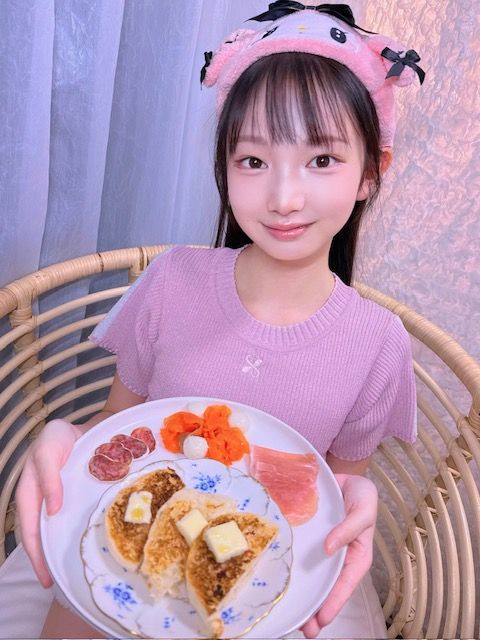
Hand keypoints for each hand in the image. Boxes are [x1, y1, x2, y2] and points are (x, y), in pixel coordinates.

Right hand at [16, 419, 79, 586]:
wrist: (82, 427)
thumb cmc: (59, 437)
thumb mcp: (48, 452)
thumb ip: (49, 480)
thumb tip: (52, 512)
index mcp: (29, 492)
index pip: (30, 529)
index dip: (36, 552)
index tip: (45, 575)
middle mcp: (41, 499)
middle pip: (40, 534)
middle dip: (44, 559)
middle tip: (53, 582)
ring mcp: (57, 500)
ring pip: (55, 529)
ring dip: (57, 549)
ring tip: (67, 570)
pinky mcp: (73, 497)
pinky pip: (71, 519)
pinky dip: (72, 533)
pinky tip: (82, 543)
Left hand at [301, 473, 377, 637]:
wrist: (343, 477)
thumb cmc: (359, 494)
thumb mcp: (363, 507)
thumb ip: (349, 528)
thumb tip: (329, 549)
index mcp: (357, 554)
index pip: (346, 583)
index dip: (334, 602)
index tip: (322, 619)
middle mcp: (338, 556)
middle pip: (328, 587)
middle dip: (317, 609)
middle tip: (304, 629)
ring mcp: (322, 549)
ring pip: (313, 576)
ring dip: (303, 595)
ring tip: (291, 616)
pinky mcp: (308, 539)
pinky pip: (300, 555)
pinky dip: (292, 568)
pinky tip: (280, 578)